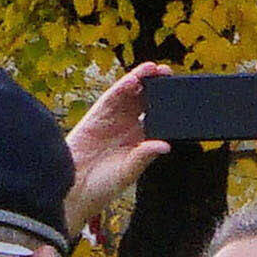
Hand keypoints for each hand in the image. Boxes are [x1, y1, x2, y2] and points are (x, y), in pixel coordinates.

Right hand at [65, 63, 171, 236]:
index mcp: (141, 141)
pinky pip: (111, 98)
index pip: (157, 118)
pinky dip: (121, 87)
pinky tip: (132, 79)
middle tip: (168, 73)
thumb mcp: (129, 171)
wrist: (75, 188)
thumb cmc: (104, 184)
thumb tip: (165, 146)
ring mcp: (112, 119)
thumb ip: (144, 156)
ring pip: (128, 95)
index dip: (168, 106)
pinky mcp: (97, 116)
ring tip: (153, 68)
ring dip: (140, 80)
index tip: (182, 95)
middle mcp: (128, 126)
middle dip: (156, 86)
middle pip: (144, 101)